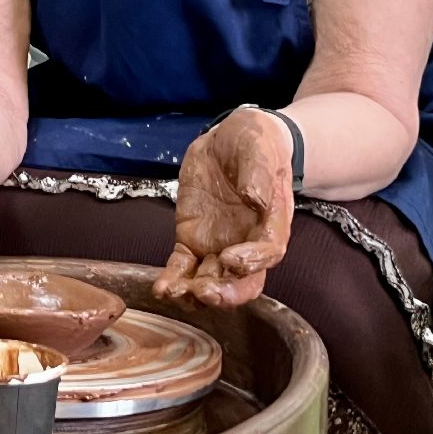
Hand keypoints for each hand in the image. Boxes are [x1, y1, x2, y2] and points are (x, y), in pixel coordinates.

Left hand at [153, 109, 295, 307]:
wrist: (229, 140)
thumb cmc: (254, 143)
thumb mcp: (258, 148)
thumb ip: (258, 172)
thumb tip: (255, 196)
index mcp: (270, 222)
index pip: (268, 252)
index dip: (252, 262)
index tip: (230, 258)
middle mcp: (247, 242)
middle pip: (243, 281)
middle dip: (225, 293)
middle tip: (203, 291)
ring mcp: (218, 244)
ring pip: (211, 280)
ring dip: (195, 293)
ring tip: (174, 293)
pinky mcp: (192, 239)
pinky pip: (183, 266)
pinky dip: (173, 279)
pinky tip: (162, 289)